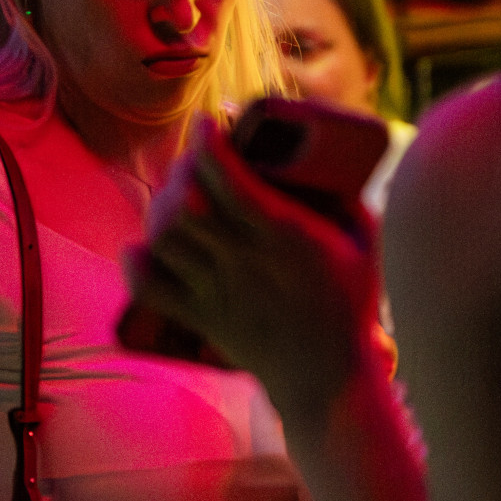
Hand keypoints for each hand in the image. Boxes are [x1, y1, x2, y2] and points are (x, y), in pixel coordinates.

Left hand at [125, 120, 382, 423]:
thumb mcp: (364, 243)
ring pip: (165, 238)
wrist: (326, 378)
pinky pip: (150, 288)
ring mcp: (216, 290)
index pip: (228, 179)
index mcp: (284, 235)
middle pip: (187, 203)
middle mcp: (242, 259)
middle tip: (195, 161)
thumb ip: (345, 198)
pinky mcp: (201, 316)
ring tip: (176, 198)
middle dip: (183, 169)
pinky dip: (136, 264)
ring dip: (161, 208)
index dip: (208, 143)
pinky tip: (142, 247)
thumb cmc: (350, 306)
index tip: (207, 122)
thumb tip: (323, 160)